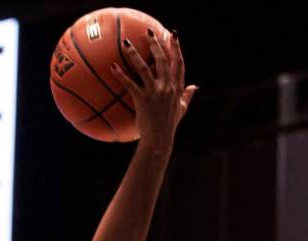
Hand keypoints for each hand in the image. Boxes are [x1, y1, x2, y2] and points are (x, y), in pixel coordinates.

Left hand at [111, 29, 196, 150]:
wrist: (159, 140)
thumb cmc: (169, 125)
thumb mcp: (182, 109)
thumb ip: (188, 96)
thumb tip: (195, 86)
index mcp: (177, 88)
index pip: (179, 63)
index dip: (176, 48)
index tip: (173, 35)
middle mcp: (168, 88)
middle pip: (162, 60)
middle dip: (156, 44)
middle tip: (148, 32)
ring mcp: (155, 93)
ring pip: (145, 69)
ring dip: (135, 55)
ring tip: (126, 44)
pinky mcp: (143, 100)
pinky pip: (130, 84)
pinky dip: (121, 75)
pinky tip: (112, 66)